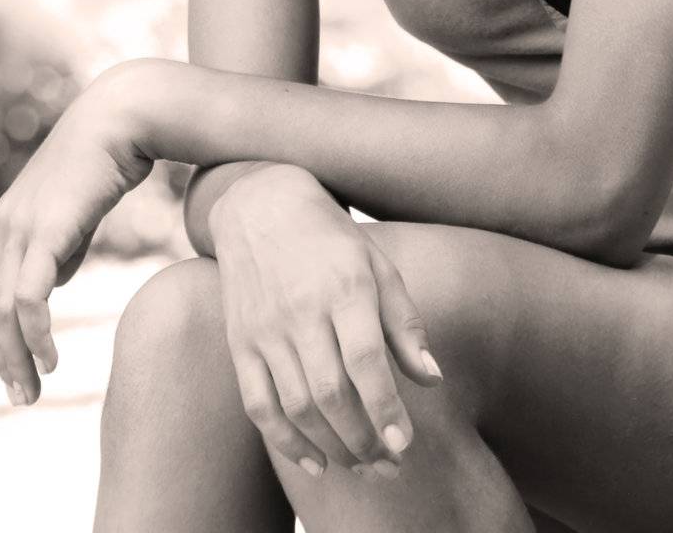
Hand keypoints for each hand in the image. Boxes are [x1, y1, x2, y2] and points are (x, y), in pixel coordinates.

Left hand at [0, 65, 152, 405]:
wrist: (123, 118)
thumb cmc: (108, 158)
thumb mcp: (77, 211)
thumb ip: (61, 246)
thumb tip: (54, 283)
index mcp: (8, 219)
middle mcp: (5, 224)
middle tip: (17, 397)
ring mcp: (22, 226)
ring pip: (3, 310)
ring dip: (14, 357)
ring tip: (32, 391)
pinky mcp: (46, 229)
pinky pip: (30, 297)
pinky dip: (35, 335)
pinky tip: (51, 358)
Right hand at [209, 164, 443, 483]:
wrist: (260, 205)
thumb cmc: (331, 238)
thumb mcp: (377, 265)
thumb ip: (404, 323)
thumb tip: (431, 380)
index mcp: (343, 285)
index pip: (365, 360)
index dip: (385, 408)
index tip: (405, 445)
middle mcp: (301, 309)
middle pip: (331, 393)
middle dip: (364, 441)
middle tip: (389, 466)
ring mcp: (266, 328)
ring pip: (297, 406)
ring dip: (333, 448)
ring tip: (361, 466)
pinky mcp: (241, 343)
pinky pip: (259, 405)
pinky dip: (286, 442)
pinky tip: (316, 462)